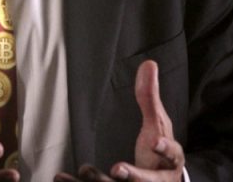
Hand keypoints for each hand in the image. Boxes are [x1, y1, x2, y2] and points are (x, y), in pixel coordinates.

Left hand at [55, 60, 183, 181]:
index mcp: (169, 161)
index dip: (164, 149)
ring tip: (85, 169)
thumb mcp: (157, 125)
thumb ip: (150, 98)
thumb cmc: (158, 154)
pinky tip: (61, 176)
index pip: (171, 155)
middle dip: (132, 176)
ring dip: (100, 181)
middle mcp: (155, 180)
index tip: (155, 142)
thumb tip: (148, 63)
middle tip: (117, 169)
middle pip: (145, 181)